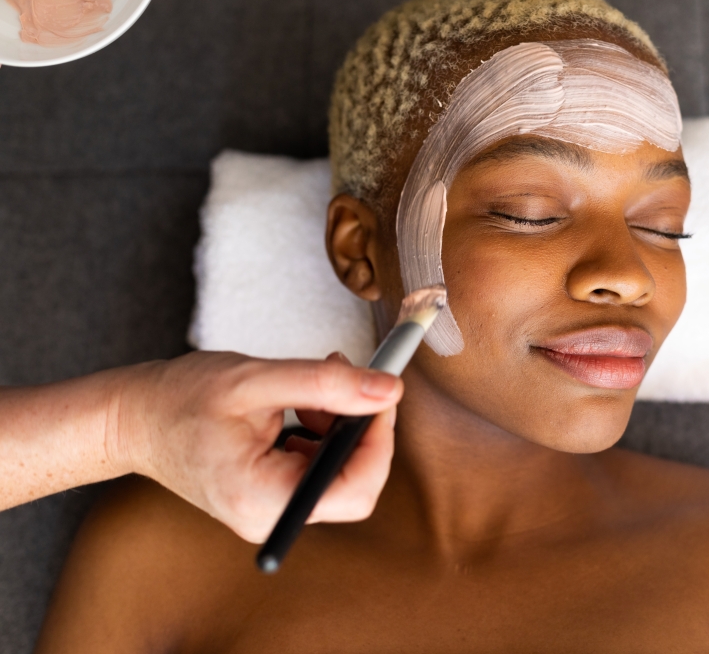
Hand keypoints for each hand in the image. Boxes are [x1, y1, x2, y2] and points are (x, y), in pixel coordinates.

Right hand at [107, 351, 400, 542]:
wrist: (132, 417)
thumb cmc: (178, 398)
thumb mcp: (256, 379)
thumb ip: (326, 385)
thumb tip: (389, 390)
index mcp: (263, 498)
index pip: (357, 489)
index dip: (379, 440)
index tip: (379, 394)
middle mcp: (268, 517)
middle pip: (354, 484)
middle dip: (359, 430)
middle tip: (346, 383)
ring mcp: (269, 510)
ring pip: (339, 473)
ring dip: (341, 427)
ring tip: (311, 392)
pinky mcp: (269, 495)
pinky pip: (317, 467)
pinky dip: (322, 433)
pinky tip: (300, 406)